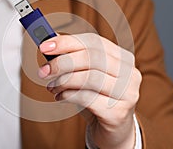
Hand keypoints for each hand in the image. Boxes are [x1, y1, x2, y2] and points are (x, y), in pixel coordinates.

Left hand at [38, 33, 141, 148]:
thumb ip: (73, 60)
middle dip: (62, 62)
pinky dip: (68, 95)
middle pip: (91, 57)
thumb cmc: (97, 99)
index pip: (93, 41)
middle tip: (43, 71)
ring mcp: (127, 93)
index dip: (67, 42)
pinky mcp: (118, 112)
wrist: (113, 131)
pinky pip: (86, 98)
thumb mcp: (86, 76)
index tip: (44, 46)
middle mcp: (129, 72)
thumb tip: (50, 45)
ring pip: (89, 77)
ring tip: (52, 87)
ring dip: (63, 81)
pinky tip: (60, 97)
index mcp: (122, 57)